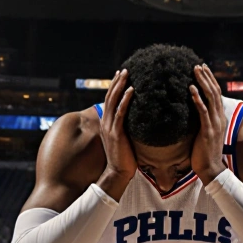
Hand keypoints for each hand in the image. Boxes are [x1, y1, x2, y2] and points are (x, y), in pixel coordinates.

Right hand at [97, 69, 135, 200]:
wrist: (118, 173)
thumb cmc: (125, 158)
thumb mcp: (124, 140)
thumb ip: (127, 128)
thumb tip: (137, 120)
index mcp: (106, 124)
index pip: (109, 101)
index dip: (114, 87)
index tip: (120, 75)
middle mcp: (105, 123)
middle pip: (110, 97)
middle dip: (117, 82)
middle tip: (124, 69)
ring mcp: (109, 127)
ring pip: (114, 101)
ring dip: (120, 86)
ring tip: (127, 74)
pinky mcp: (116, 133)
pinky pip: (121, 112)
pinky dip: (126, 100)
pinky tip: (132, 90)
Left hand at [190, 64, 227, 183]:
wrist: (211, 169)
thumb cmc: (205, 153)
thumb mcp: (205, 133)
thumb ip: (202, 122)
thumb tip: (192, 112)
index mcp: (220, 118)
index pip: (217, 94)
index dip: (211, 80)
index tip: (203, 69)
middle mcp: (220, 118)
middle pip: (215, 92)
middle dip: (207, 77)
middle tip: (198, 65)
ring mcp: (215, 124)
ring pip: (211, 97)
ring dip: (203, 82)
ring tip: (195, 71)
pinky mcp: (207, 131)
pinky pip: (203, 111)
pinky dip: (197, 98)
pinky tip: (191, 89)